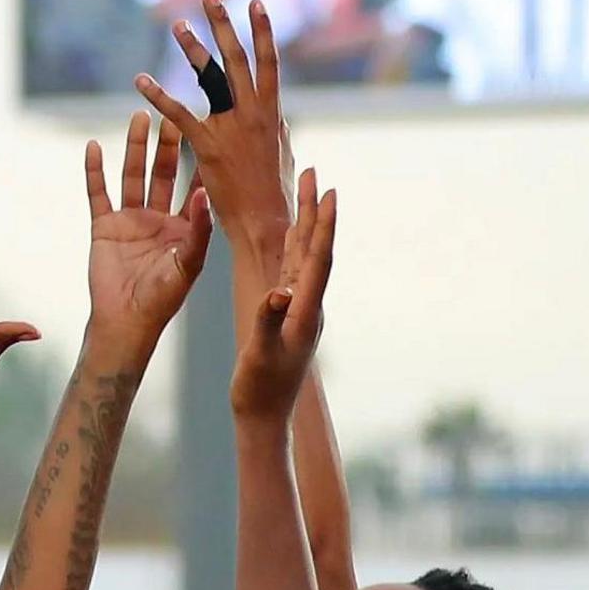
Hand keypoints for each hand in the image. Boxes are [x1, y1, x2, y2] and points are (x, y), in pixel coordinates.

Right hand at [81, 111, 212, 369]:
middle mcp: (159, 218)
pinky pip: (98, 192)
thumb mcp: (189, 265)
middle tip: (171, 112)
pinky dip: (95, 170)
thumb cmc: (163, 300)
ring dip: (135, 147)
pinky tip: (94, 146)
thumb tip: (207, 193)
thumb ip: (199, 230)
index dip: (201, 159)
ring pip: (133, 175)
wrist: (125, 322)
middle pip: (164, 172)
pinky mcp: (103, 226)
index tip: (209, 130)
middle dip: (167, 144)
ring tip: (139, 117)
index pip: (195, 185)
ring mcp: (130, 220)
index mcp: (185, 227)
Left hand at [139, 0, 297, 252]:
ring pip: (210, 78)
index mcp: (272, 113)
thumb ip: (279, 133)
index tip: (255, 3)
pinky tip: (140, 81)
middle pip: (237, 59)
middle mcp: (254, 113)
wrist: (265, 226)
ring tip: (176, 25)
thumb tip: (280, 116)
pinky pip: (179, 115)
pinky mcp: (208, 146)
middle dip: (224, 24)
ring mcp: (231, 127)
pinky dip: (158, 96)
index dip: (261, 32)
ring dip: (193, 49)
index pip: (267, 63)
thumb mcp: (282, 158)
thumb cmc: (276, 196)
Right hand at [230, 169, 340, 420]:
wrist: (265, 416)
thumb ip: (268, 321)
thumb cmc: (260, 388)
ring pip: (303, 255)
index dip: (323, 226)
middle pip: (313, 248)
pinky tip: (291, 230)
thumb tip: (278, 293)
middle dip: (314, 210)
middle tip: (313, 173)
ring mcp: (298, 307)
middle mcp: (307, 304)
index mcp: (305, 312)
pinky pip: (291, 269)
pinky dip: (292, 243)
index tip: (328, 192)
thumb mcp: (260, 354)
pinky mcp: (287, 312)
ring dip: (304, 221)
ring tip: (306, 189)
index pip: (318, 260)